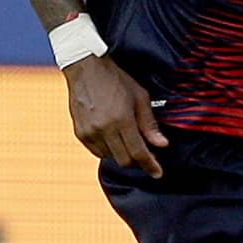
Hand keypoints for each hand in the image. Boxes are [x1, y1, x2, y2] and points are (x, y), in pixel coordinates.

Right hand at [62, 55, 167, 176]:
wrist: (86, 68)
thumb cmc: (117, 80)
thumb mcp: (140, 97)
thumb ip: (150, 124)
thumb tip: (162, 144)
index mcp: (122, 120)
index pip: (138, 152)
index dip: (150, 165)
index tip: (158, 173)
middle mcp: (104, 129)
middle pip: (124, 160)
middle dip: (138, 161)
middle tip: (147, 153)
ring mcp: (89, 132)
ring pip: (110, 157)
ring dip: (122, 154)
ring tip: (129, 138)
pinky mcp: (80, 133)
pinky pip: (97, 151)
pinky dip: (108, 149)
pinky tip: (114, 137)